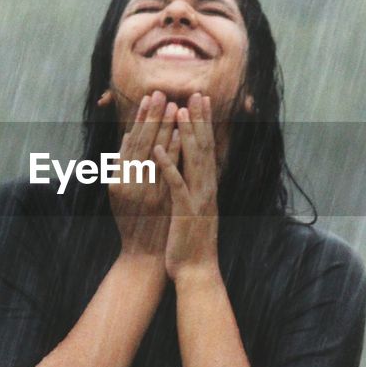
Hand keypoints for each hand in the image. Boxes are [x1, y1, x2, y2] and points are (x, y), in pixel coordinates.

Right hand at [110, 91, 181, 260]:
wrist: (143, 256)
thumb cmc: (135, 224)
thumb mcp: (122, 193)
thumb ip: (123, 165)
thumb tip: (128, 137)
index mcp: (119, 178)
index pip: (132, 142)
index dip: (141, 119)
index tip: (149, 98)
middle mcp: (129, 183)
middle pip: (142, 143)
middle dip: (152, 117)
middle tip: (160, 92)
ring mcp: (144, 192)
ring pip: (153, 153)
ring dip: (163, 128)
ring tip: (172, 105)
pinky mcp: (158, 200)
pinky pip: (166, 170)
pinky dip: (173, 151)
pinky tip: (180, 135)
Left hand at [152, 93, 218, 280]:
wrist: (197, 272)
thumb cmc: (190, 244)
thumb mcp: (192, 211)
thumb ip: (191, 189)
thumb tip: (189, 171)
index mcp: (207, 187)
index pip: (206, 149)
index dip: (203, 124)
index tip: (199, 101)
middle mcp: (206, 189)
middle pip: (204, 148)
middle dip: (199, 120)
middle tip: (196, 94)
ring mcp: (198, 199)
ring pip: (193, 160)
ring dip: (186, 134)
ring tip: (180, 111)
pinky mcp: (186, 212)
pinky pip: (176, 184)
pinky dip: (168, 166)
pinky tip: (158, 149)